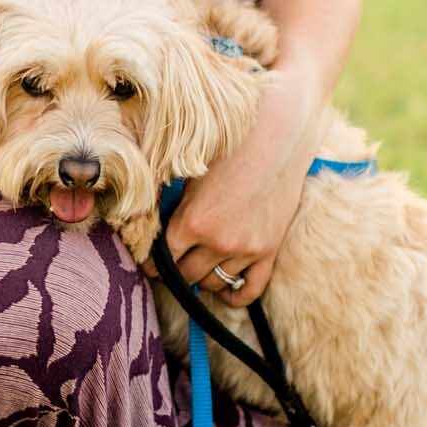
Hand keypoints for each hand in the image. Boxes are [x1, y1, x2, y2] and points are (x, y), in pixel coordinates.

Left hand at [139, 73, 322, 307]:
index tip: (150, 259)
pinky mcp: (269, 250)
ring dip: (200, 278)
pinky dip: (232, 295)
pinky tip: (222, 287)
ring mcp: (246, 250)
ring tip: (195, 264)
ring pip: (212, 284)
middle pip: (184, 277)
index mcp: (193, 222)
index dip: (151, 262)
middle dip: (173, 272)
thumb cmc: (229, 143)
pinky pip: (248, 290)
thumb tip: (147, 224)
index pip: (161, 261)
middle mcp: (219, 243)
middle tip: (169, 263)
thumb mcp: (190, 171)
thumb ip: (170, 204)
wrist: (279, 132)